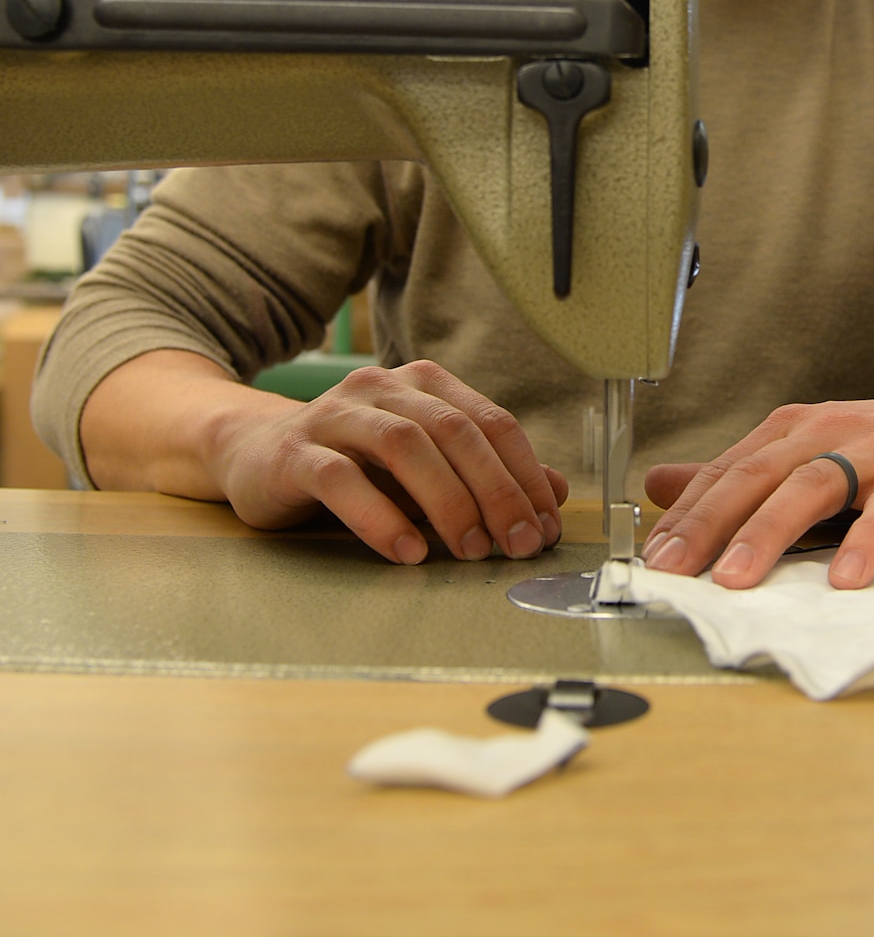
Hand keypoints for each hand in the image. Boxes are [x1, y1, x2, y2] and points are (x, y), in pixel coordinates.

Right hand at [210, 360, 566, 564]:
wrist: (255, 454)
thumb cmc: (354, 464)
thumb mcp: (427, 469)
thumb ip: (486, 476)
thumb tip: (555, 493)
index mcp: (423, 385)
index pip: (492, 422)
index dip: (525, 475)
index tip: (546, 526)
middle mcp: (382, 389)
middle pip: (454, 431)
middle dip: (495, 491)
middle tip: (516, 544)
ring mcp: (336, 415)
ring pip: (403, 445)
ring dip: (446, 501)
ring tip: (469, 550)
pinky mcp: (296, 453)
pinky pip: (342, 478)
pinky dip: (380, 516)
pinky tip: (406, 551)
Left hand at [641, 387, 873, 589]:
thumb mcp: (801, 452)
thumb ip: (734, 474)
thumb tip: (657, 484)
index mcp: (789, 431)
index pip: (726, 471)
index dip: (685, 513)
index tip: (650, 556)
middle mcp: (823, 434)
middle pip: (755, 476)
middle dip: (708, 523)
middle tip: (672, 568)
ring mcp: (873, 454)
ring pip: (811, 488)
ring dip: (768, 532)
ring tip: (734, 578)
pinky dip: (865, 543)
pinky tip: (844, 578)